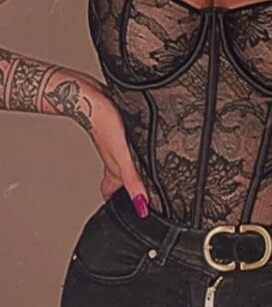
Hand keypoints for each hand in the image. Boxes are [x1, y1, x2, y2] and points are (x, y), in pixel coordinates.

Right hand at [82, 81, 149, 211]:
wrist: (89, 95)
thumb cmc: (102, 122)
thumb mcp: (122, 155)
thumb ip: (132, 179)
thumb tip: (140, 203)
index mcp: (114, 167)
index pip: (111, 191)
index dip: (122, 201)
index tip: (135, 211)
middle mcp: (114, 157)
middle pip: (118, 177)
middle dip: (129, 185)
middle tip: (143, 191)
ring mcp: (115, 143)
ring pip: (122, 160)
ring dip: (132, 165)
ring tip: (146, 170)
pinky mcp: (117, 129)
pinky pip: (124, 143)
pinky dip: (131, 147)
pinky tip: (139, 141)